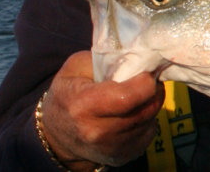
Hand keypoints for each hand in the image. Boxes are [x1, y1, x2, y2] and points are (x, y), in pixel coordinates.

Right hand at [39, 51, 164, 170]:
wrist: (57, 136)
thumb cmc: (68, 94)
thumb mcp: (76, 68)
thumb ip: (106, 58)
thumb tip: (138, 53)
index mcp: (84, 106)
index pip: (130, 96)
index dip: (145, 81)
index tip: (144, 73)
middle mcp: (99, 132)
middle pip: (147, 107)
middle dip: (152, 90)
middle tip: (144, 81)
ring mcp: (113, 147)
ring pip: (151, 118)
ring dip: (150, 103)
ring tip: (135, 96)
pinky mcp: (125, 156)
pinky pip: (150, 131)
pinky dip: (146, 119)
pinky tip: (131, 113)